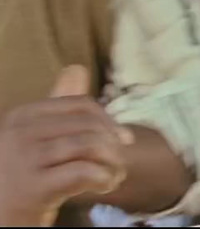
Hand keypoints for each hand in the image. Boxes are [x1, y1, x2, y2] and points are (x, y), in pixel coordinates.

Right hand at [0, 66, 131, 225]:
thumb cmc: (22, 177)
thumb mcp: (37, 139)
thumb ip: (58, 108)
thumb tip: (77, 69)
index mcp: (21, 116)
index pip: (81, 105)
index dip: (109, 121)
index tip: (123, 140)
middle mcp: (18, 133)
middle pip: (89, 126)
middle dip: (114, 146)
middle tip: (118, 165)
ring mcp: (23, 160)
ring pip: (90, 146)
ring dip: (112, 164)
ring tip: (112, 177)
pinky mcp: (32, 188)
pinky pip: (85, 172)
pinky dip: (104, 179)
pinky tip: (103, 187)